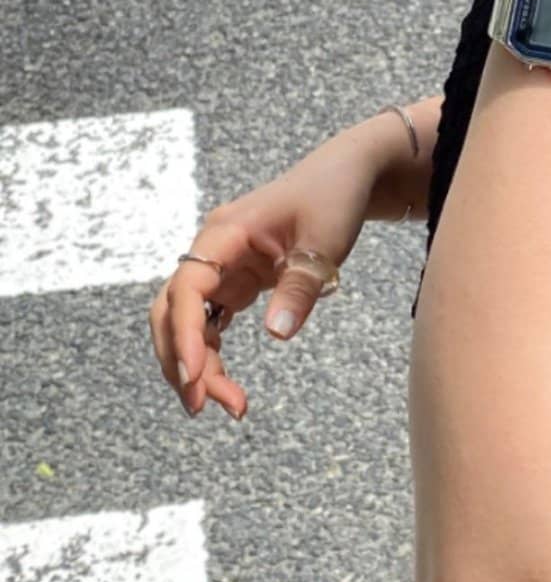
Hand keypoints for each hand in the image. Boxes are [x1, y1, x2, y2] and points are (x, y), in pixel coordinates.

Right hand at [147, 132, 379, 421]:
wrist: (346, 174)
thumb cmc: (333, 197)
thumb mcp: (324, 242)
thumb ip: (300, 288)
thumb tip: (276, 336)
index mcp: (224, 232)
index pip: (187, 288)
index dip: (186, 334)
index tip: (195, 376)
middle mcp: (212, 251)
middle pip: (172, 311)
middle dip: (181, 360)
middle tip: (207, 407)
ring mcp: (220, 267)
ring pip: (188, 323)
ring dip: (197, 365)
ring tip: (229, 406)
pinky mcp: (234, 282)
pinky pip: (210, 323)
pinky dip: (213, 354)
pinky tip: (228, 386)